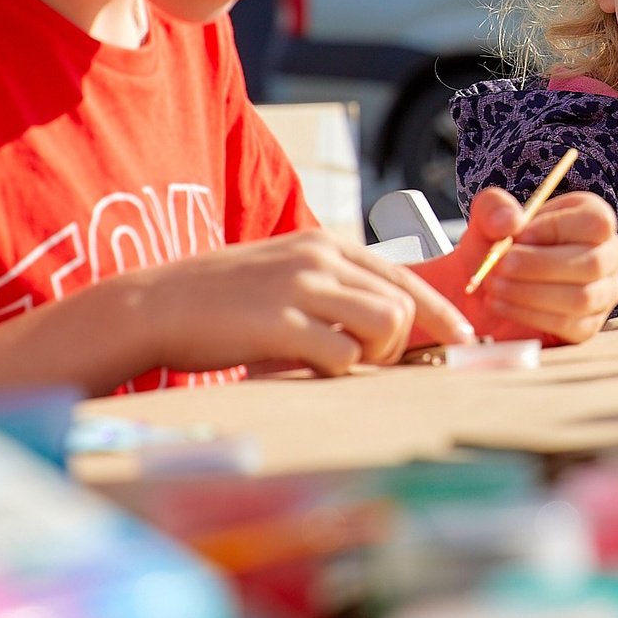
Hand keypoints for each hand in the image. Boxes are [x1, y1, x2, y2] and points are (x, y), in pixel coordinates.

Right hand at [108, 228, 476, 380]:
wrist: (156, 303)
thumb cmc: (223, 300)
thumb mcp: (285, 274)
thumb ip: (332, 288)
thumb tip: (387, 322)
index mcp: (325, 244)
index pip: (403, 277)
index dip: (440, 313)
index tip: (461, 341)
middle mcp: (321, 257)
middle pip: (404, 305)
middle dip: (404, 345)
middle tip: (378, 365)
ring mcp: (301, 287)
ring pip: (388, 324)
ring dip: (374, 357)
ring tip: (339, 363)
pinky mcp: (280, 323)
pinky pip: (344, 355)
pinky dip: (338, 372)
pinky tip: (307, 370)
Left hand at [417, 188, 617, 345]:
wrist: (486, 288)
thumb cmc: (498, 249)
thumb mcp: (488, 220)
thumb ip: (493, 208)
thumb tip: (511, 221)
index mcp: (591, 218)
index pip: (594, 222)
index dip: (554, 229)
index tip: (517, 237)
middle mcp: (607, 255)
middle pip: (593, 263)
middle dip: (539, 266)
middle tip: (501, 266)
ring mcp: (603, 294)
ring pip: (582, 298)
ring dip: (531, 293)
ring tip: (495, 286)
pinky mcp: (589, 326)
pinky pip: (570, 326)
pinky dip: (531, 316)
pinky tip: (502, 305)